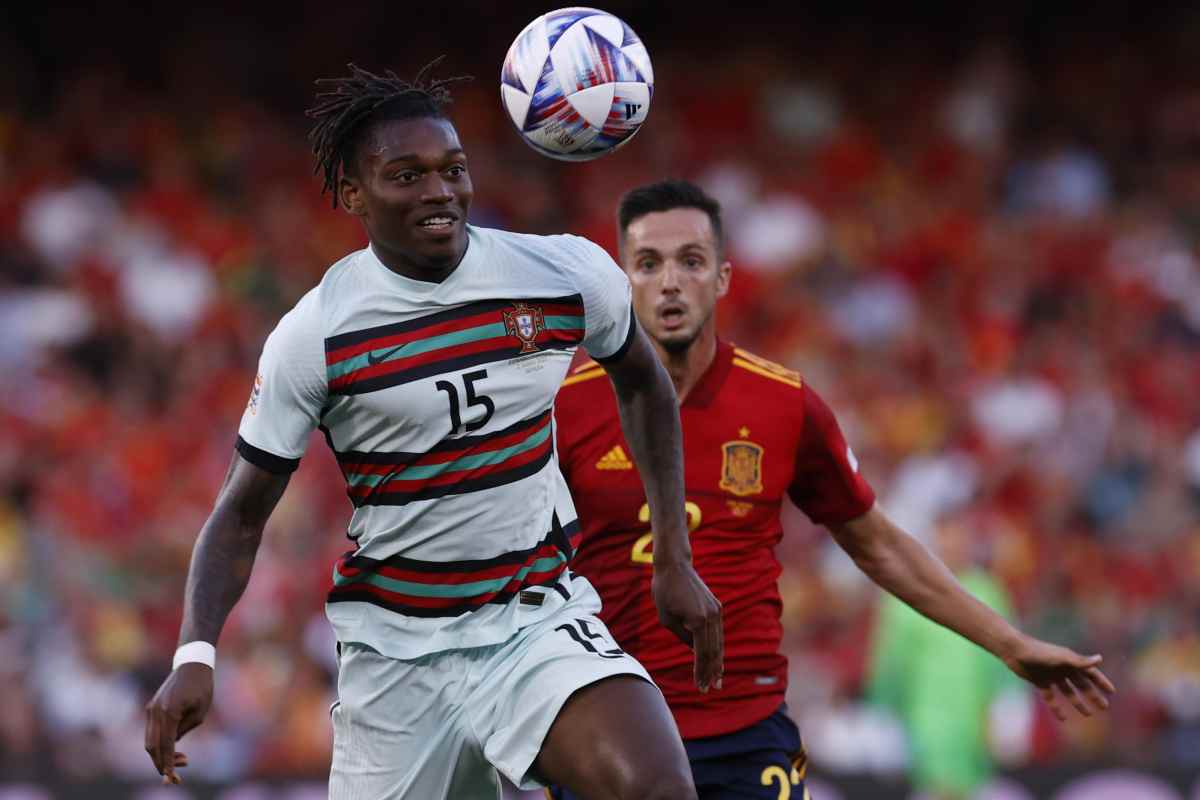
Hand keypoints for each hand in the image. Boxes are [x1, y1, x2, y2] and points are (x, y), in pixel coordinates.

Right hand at [144, 663, 213, 783]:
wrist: (192, 664)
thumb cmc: (202, 687)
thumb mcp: (200, 712)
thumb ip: (184, 729)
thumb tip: (173, 744)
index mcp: (169, 712)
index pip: (166, 745)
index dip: (168, 763)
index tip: (171, 778)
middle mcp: (156, 711)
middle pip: (152, 746)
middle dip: (162, 763)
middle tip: (175, 775)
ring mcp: (151, 709)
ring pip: (149, 741)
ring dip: (160, 754)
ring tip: (183, 759)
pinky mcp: (151, 708)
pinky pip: (152, 731)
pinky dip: (159, 743)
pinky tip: (174, 749)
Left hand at [652, 560, 722, 691]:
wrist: (674, 566)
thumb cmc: (664, 591)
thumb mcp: (667, 619)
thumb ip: (683, 636)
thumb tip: (694, 650)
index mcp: (698, 620)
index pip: (701, 654)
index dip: (701, 672)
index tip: (700, 687)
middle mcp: (711, 617)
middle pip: (713, 651)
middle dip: (711, 672)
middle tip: (710, 689)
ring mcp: (716, 611)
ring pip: (719, 643)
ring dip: (718, 663)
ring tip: (717, 680)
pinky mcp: (717, 607)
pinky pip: (718, 633)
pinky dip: (718, 648)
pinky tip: (717, 660)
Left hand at [1002, 635, 1115, 720]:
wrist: (1015, 651)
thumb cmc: (1040, 652)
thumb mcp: (1061, 658)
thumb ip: (1080, 661)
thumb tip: (1100, 659)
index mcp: (1070, 661)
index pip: (1090, 672)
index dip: (1101, 681)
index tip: (1112, 692)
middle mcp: (1062, 668)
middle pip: (1081, 684)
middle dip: (1092, 695)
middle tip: (1104, 707)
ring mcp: (1051, 676)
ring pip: (1068, 692)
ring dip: (1078, 702)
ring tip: (1088, 714)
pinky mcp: (1039, 682)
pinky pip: (1051, 697)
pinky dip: (1056, 707)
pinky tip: (1063, 718)